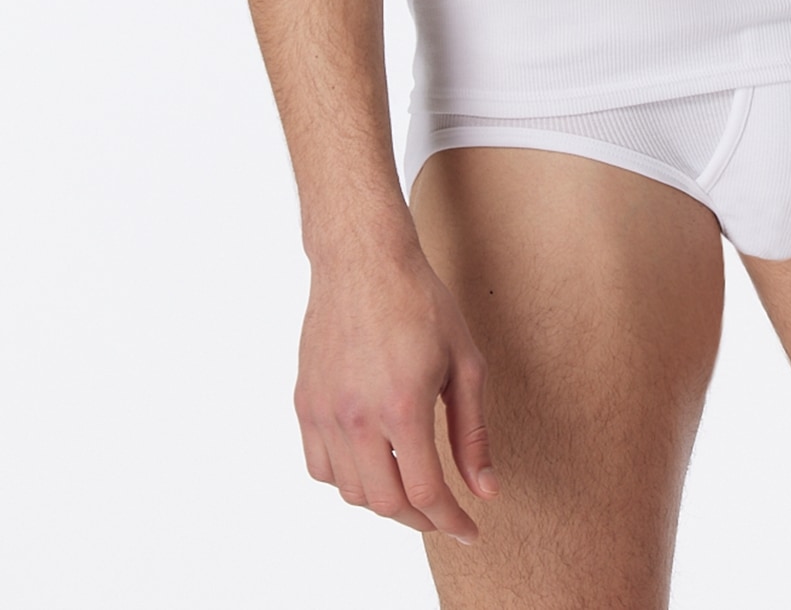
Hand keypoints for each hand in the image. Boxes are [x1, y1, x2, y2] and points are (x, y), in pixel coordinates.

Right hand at [295, 242, 498, 543]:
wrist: (363, 259)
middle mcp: (357, 417)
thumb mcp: (464, 361)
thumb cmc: (420, 302)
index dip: (450, 521)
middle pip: (385, 503)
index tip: (468, 530)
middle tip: (442, 512)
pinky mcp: (305, 403)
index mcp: (402, 406)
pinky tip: (371, 464)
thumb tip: (485, 489)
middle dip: (420, 519)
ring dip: (383, 500)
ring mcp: (324, 411)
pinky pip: (319, 467)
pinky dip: (346, 480)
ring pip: (350, 492)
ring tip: (409, 485)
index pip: (424, 492)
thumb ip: (473, 432)